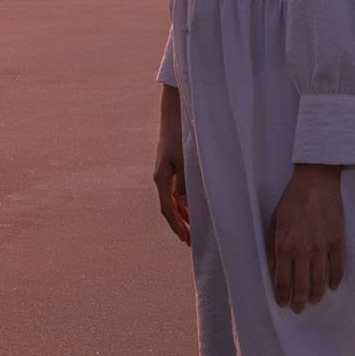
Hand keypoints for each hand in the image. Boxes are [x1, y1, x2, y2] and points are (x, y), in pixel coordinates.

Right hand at [153, 86, 189, 244]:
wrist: (174, 114)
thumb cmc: (180, 135)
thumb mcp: (185, 160)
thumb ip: (186, 183)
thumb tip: (186, 204)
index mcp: (162, 178)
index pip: (167, 208)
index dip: (176, 225)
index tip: (185, 238)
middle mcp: (162, 178)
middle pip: (169, 207)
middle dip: (180, 224)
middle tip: (191, 241)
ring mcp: (166, 173)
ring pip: (173, 200)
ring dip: (182, 215)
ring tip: (192, 230)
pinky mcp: (171, 168)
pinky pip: (176, 191)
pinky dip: (183, 203)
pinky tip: (191, 209)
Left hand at [266, 164, 345, 312]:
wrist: (316, 182)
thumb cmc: (292, 200)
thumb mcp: (274, 223)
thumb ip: (273, 248)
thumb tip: (274, 270)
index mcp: (284, 246)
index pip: (283, 281)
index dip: (283, 296)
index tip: (283, 304)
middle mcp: (303, 251)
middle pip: (301, 286)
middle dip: (299, 301)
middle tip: (298, 309)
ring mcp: (322, 248)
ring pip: (320, 281)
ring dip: (316, 295)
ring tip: (313, 301)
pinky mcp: (337, 242)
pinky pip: (337, 268)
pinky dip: (335, 281)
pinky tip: (332, 287)